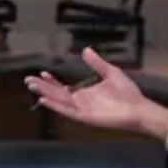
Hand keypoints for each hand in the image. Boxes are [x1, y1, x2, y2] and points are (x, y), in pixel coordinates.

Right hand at [25, 47, 167, 140]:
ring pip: (59, 102)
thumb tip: (85, 50)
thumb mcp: (111, 73)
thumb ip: (97, 63)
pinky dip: (56, 106)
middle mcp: (80, 102)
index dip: (52, 81)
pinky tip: (44, 100)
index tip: (42, 73)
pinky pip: (67, 112)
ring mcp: (82, 110)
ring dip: (46, 95)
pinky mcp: (85, 117)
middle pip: (57, 94)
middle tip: (28, 80)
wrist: (139, 109)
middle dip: (43, 87)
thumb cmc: (127, 93)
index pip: (63, 88)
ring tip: (32, 87)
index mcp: (85, 93)